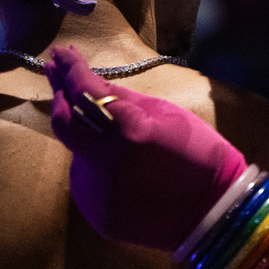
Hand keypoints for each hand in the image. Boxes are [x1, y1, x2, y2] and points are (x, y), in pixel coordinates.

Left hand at [43, 45, 248, 251]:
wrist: (214, 212)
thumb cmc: (200, 155)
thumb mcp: (168, 115)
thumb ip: (125, 100)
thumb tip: (90, 83)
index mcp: (130, 132)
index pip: (86, 91)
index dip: (71, 69)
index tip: (61, 52)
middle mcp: (106, 163)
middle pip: (64, 122)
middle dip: (58, 93)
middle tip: (54, 71)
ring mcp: (99, 193)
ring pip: (77, 154)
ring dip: (86, 138)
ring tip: (112, 136)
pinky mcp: (98, 215)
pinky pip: (88, 182)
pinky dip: (97, 168)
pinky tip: (120, 168)